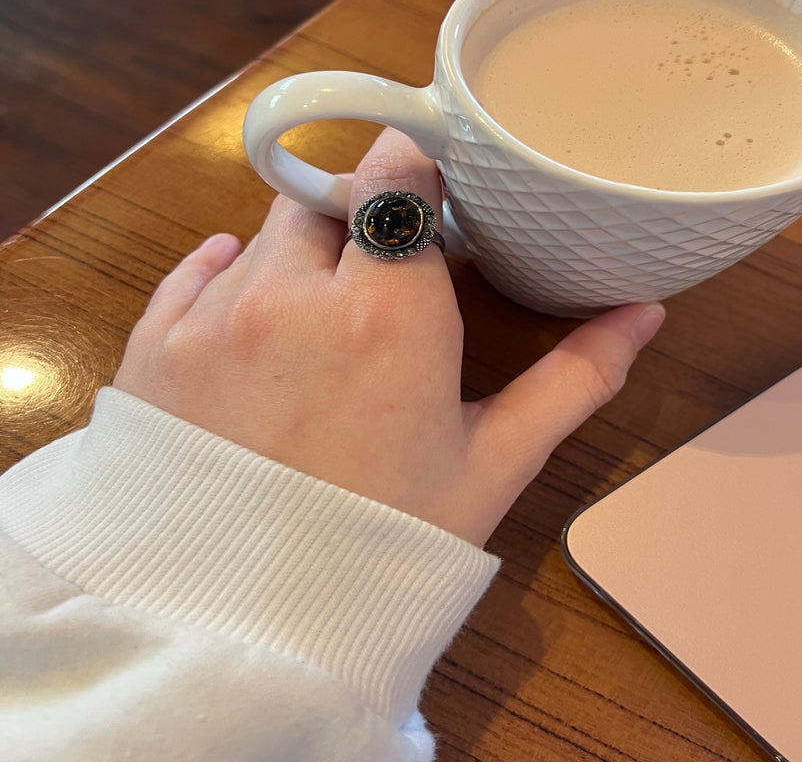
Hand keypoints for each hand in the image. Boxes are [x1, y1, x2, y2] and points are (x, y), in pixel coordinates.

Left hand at [114, 128, 663, 546]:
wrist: (249, 635)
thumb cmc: (387, 544)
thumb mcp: (493, 463)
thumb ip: (574, 377)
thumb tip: (645, 315)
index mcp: (387, 313)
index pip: (395, 172)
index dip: (415, 168)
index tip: (433, 192)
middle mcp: (291, 294)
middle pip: (329, 197)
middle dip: (362, 220)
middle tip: (384, 283)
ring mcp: (213, 317)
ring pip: (265, 233)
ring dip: (301, 257)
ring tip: (322, 329)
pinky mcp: (155, 346)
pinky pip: (196, 271)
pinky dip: (228, 278)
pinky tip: (257, 324)